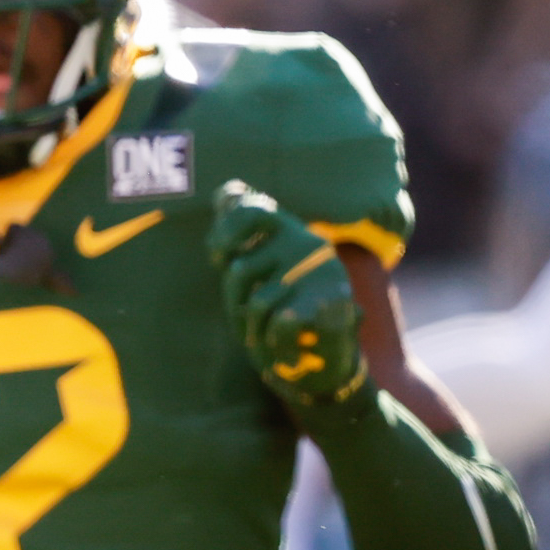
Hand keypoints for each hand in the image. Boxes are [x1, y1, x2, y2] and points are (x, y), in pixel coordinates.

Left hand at [210, 179, 365, 419]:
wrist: (329, 358)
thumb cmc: (287, 307)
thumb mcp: (264, 266)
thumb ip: (245, 234)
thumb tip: (226, 191)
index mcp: (292, 232)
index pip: (250, 209)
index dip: (224, 233)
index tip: (220, 259)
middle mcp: (308, 246)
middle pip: (241, 269)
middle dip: (232, 300)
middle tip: (242, 314)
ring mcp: (319, 274)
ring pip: (256, 303)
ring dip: (250, 327)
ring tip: (262, 335)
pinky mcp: (329, 306)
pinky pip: (280, 323)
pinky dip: (275, 341)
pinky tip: (284, 346)